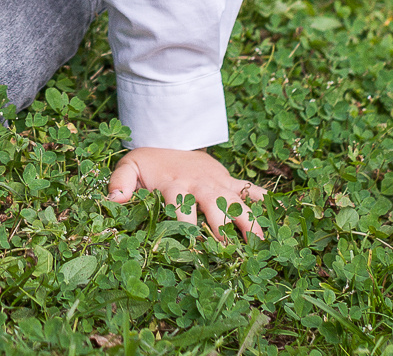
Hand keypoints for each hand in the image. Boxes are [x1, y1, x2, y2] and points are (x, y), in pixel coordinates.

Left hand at [108, 148, 266, 239]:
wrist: (170, 137)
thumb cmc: (149, 163)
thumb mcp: (129, 166)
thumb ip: (120, 182)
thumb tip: (114, 201)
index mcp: (175, 184)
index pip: (180, 209)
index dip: (185, 230)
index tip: (189, 250)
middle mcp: (200, 183)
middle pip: (215, 207)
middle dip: (224, 230)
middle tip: (231, 255)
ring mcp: (219, 181)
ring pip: (238, 202)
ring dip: (250, 222)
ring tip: (262, 246)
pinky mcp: (230, 180)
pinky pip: (251, 189)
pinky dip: (264, 201)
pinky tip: (278, 219)